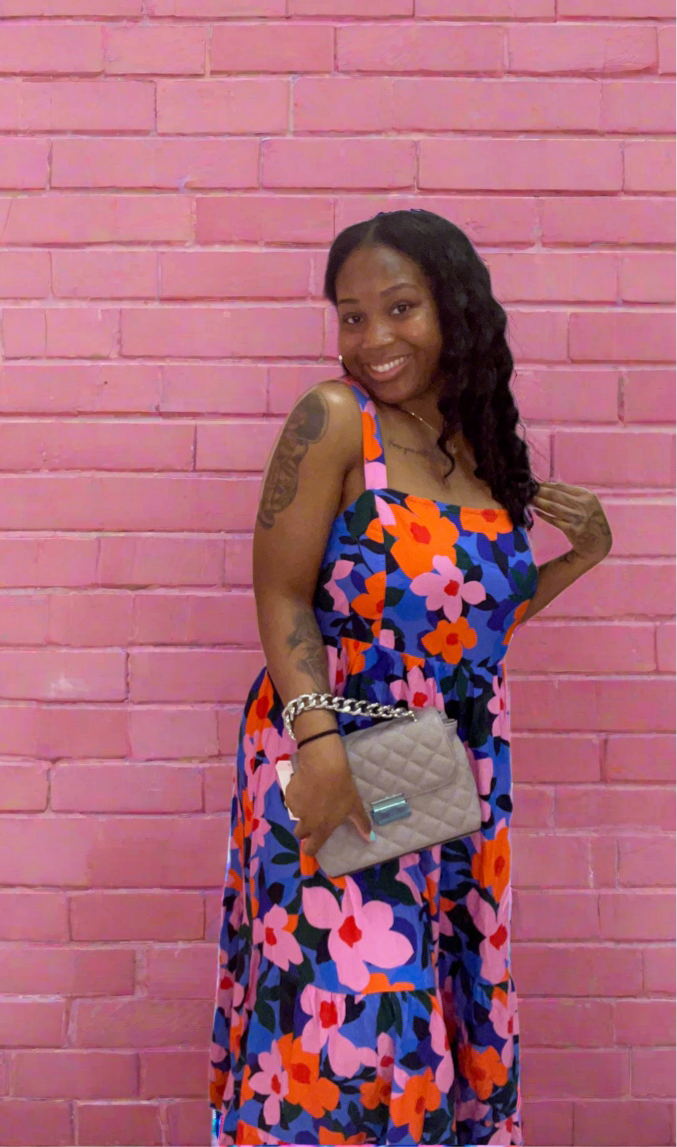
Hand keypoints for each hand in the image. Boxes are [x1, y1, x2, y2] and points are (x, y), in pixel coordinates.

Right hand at [284, 735, 371, 857]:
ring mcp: (295, 810)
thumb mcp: (354, 806)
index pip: (310, 849)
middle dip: (305, 828)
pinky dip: (297, 796)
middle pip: (300, 833)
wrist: (323, 767)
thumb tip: (370, 838)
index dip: (310, 848)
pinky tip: (306, 785)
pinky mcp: (288, 796)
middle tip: (314, 814)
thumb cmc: (341, 788)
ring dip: (302, 809)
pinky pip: (292, 800)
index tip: (313, 843)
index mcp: (321, 829)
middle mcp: (306, 823)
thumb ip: (361, 823)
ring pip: (296, 814)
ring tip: (313, 794)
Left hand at [531, 480, 611, 563]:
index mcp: (587, 495)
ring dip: (538, 502)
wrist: (600, 542)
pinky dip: (543, 515)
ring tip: (528, 499)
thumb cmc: (592, 520)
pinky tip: (535, 511)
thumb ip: (573, 494)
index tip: (536, 484)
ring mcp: (577, 517)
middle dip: (540, 492)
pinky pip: (553, 520)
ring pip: (552, 507)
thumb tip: (551, 484)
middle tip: (528, 490)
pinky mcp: (571, 529)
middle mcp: (582, 505)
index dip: (547, 485)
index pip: (562, 487)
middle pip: (555, 495)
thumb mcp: (588, 503)